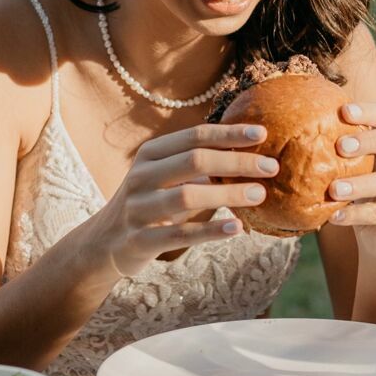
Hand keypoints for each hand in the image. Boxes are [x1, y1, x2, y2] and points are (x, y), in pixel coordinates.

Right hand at [82, 122, 280, 281]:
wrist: (103, 242)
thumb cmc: (150, 202)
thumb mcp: (164, 176)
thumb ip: (197, 163)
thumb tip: (251, 151)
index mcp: (150, 154)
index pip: (194, 136)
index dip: (229, 133)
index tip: (262, 133)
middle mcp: (141, 176)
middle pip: (194, 161)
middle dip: (236, 161)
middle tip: (272, 167)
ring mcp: (138, 209)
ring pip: (187, 196)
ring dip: (228, 194)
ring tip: (260, 195)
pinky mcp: (139, 240)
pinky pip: (180, 235)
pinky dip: (210, 230)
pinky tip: (237, 227)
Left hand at [327, 101, 375, 260]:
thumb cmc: (363, 186)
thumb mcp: (354, 165)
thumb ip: (340, 148)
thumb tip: (300, 125)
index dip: (368, 113)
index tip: (344, 111)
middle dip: (371, 140)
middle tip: (341, 146)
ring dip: (362, 184)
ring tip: (334, 189)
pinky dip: (360, 214)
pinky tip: (336, 215)